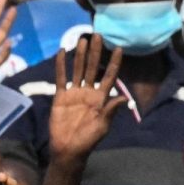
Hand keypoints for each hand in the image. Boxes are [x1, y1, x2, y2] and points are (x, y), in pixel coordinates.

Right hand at [48, 36, 124, 161]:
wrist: (67, 149)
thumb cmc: (87, 140)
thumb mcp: (102, 126)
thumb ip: (110, 111)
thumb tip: (123, 98)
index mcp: (101, 98)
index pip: (109, 76)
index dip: (113, 63)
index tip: (118, 48)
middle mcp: (88, 92)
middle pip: (92, 67)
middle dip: (95, 52)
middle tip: (97, 35)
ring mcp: (74, 93)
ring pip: (77, 69)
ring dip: (80, 55)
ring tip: (82, 39)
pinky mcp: (60, 97)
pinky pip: (61, 78)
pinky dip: (61, 66)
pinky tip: (62, 53)